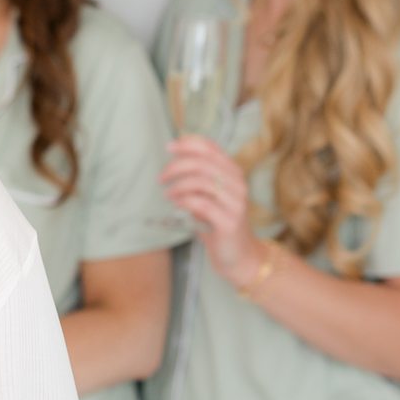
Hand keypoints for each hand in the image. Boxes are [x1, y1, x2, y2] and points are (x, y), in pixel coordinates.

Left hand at [162, 136, 265, 286]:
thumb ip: (197, 178)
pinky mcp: (230, 221)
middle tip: (161, 178)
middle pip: (202, 163)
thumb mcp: (208, 196)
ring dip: (179, 186)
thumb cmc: (217, 223)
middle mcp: (238, 184)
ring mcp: (236, 202)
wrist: (238, 255)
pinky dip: (185, 201)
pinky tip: (177, 205)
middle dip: (176, 167)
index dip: (187, 144)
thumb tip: (173, 160)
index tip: (168, 147)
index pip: (210, 148)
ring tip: (168, 194)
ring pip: (201, 181)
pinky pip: (202, 203)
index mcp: (233, 172)